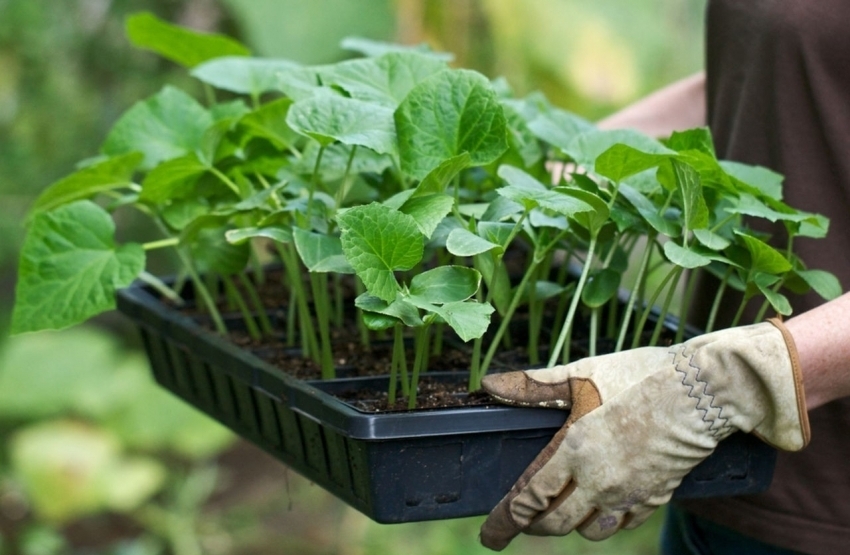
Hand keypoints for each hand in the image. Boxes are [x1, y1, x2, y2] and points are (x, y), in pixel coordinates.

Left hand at [479, 319, 809, 550]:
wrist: (701, 392)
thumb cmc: (639, 376)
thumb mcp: (581, 374)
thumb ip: (533, 385)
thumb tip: (490, 386)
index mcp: (575, 451)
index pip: (530, 498)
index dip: (505, 520)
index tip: (490, 535)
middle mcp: (599, 481)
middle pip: (556, 523)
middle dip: (533, 527)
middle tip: (521, 524)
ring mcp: (629, 493)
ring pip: (591, 530)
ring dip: (571, 525)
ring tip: (561, 512)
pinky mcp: (656, 496)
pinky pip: (624, 523)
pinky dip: (607, 521)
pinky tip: (603, 507)